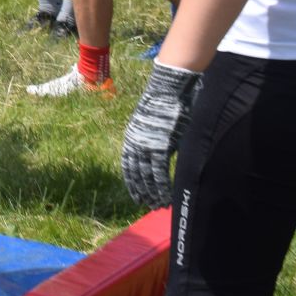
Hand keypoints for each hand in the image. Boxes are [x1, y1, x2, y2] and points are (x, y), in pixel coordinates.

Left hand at [121, 61, 202, 207]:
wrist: (167, 90)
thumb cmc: (163, 104)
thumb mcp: (150, 123)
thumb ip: (151, 138)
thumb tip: (158, 150)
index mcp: (132, 137)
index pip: (128, 165)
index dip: (132, 181)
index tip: (136, 194)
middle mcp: (136, 144)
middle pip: (136, 174)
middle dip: (142, 191)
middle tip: (148, 204)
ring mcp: (147, 146)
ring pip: (146, 177)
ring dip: (152, 193)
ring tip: (157, 205)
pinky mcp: (160, 147)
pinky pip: (159, 173)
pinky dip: (162, 187)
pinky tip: (165, 196)